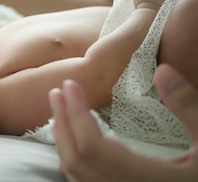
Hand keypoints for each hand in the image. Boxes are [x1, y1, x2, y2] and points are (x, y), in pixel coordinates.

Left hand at [49, 65, 197, 181]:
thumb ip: (190, 108)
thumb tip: (163, 70)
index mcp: (150, 181)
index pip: (94, 148)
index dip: (76, 114)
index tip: (70, 85)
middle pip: (77, 162)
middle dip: (63, 124)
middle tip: (57, 92)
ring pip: (77, 177)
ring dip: (64, 142)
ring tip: (60, 111)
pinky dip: (73, 160)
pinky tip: (75, 140)